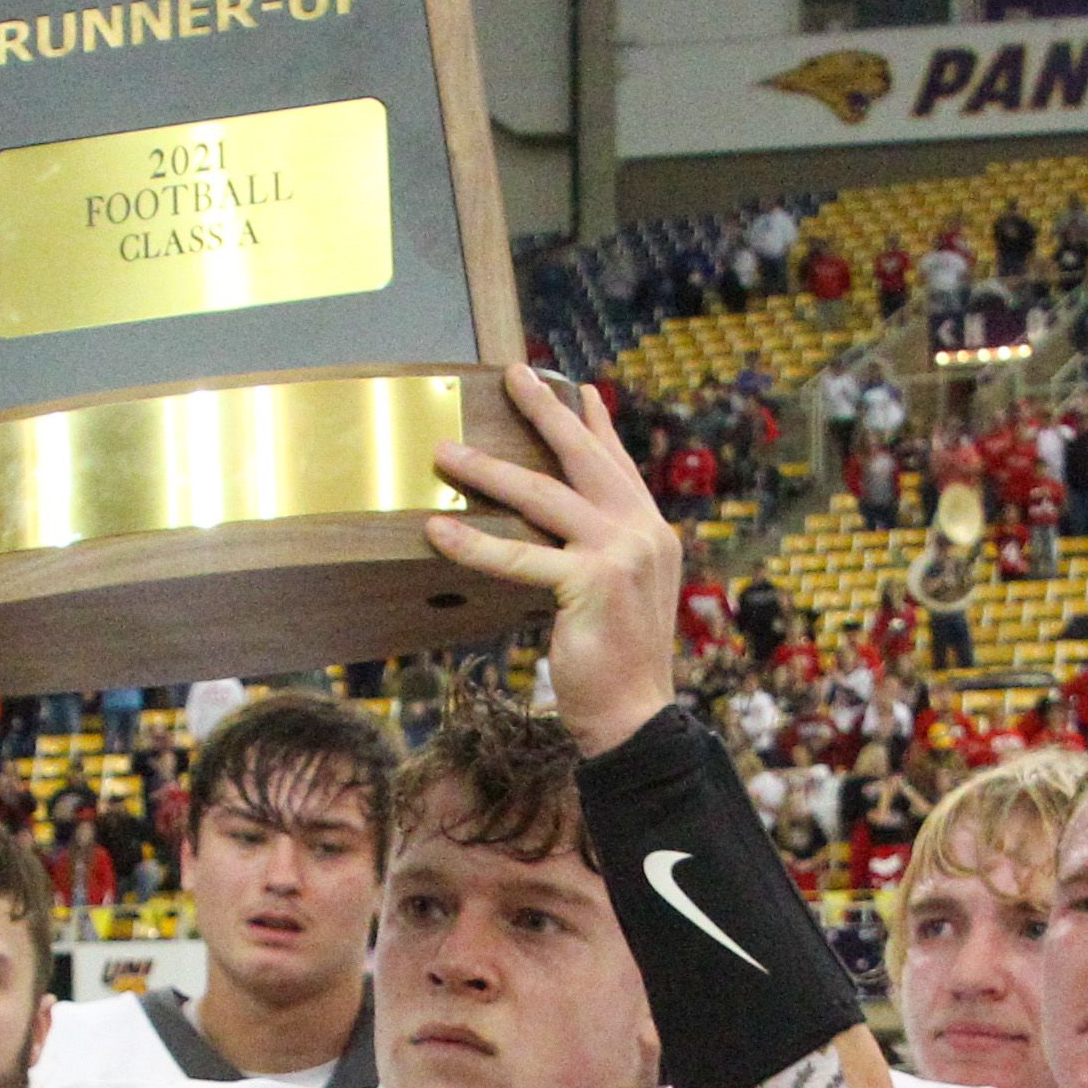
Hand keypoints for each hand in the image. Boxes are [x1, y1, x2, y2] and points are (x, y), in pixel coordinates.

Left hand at [425, 364, 683, 754]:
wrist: (636, 713)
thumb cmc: (615, 660)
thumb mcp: (615, 594)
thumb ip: (597, 553)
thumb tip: (558, 530)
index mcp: (649, 532)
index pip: (616, 465)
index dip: (594, 424)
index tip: (574, 387)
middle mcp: (642, 532)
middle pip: (585, 458)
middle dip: (546, 411)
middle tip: (514, 374)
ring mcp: (621, 555)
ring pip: (543, 497)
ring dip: (487, 470)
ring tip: (443, 452)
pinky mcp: (592, 584)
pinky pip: (521, 556)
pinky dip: (475, 542)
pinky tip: (438, 529)